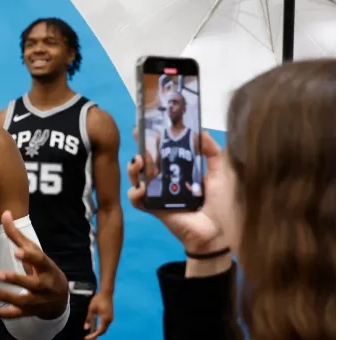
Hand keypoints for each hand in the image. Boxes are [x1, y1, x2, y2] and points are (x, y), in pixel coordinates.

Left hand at [0, 211, 68, 320]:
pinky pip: (13, 315)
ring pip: (22, 301)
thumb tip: (5, 213)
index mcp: (47, 267)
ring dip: (7, 297)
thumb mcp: (35, 252)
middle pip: (32, 283)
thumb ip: (17, 235)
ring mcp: (37, 300)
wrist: (60, 299)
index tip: (18, 251)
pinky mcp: (28, 312)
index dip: (29, 256)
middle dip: (16, 279)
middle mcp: (44, 285)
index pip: (40, 260)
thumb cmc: (44, 269)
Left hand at [84, 292, 112, 338]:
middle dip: (96, 335)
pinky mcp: (110, 316)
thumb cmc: (98, 299)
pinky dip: (101, 328)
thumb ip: (89, 319)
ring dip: (98, 331)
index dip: (93, 335)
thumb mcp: (91, 309)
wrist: (106, 293)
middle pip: (103, 331)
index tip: (87, 338)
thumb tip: (86, 328)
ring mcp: (111, 318)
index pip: (99, 331)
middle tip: (88, 337)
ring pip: (104, 328)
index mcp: (105, 319)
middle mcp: (109, 320)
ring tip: (91, 333)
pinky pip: (105, 325)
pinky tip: (95, 327)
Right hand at [127, 131, 226, 252]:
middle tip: (139, 138)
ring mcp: (158, 194)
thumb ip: (212, 151)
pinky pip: (137, 200)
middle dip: (140, 148)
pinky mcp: (153, 208)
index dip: (155, 137)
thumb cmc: (222, 202)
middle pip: (147, 161)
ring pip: (137, 178)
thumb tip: (200, 130)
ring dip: (133, 168)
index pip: (165, 150)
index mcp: (182, 169)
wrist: (218, 231)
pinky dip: (135, 193)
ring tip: (139, 162)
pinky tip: (141, 187)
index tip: (148, 125)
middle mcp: (167, 179)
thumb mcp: (221, 172)